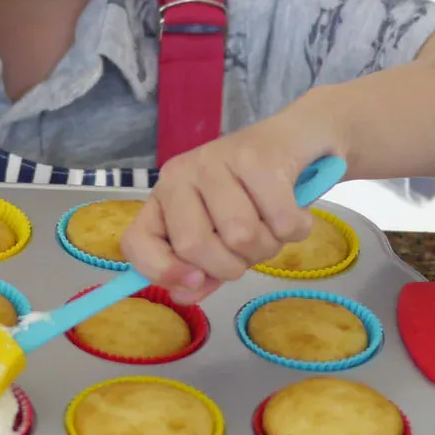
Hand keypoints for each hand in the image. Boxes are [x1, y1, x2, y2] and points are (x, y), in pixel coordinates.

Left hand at [122, 99, 335, 304]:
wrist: (292, 139)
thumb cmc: (251, 193)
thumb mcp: (218, 234)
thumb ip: (198, 269)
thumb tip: (183, 295)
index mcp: (164, 196)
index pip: (137, 242)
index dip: (162, 272)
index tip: (196, 280)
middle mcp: (181, 174)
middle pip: (195, 246)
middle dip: (233, 265)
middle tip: (250, 248)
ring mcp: (216, 161)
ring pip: (242, 237)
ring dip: (269, 245)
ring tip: (273, 224)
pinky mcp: (258, 159)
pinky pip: (282, 223)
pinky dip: (297, 229)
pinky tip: (295, 210)